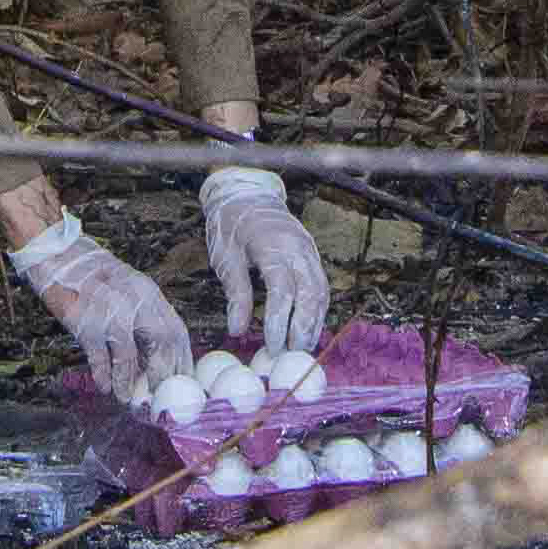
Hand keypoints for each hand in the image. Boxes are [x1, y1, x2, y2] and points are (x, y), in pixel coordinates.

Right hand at [5, 212, 194, 399]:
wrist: (56, 255)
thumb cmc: (92, 275)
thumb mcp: (127, 288)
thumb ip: (143, 314)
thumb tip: (155, 353)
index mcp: (148, 293)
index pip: (176, 331)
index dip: (182, 359)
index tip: (182, 380)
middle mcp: (134, 301)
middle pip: (161, 344)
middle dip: (162, 375)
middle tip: (158, 396)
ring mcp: (110, 312)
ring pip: (129, 357)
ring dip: (130, 383)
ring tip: (129, 400)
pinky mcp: (86, 323)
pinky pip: (100, 358)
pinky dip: (105, 376)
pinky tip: (106, 387)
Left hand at [198, 165, 330, 358]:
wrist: (247, 194)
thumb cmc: (231, 225)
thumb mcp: (226, 257)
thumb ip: (235, 293)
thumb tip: (237, 330)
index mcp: (274, 245)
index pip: (282, 289)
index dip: (279, 320)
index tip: (271, 345)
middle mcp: (298, 247)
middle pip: (310, 293)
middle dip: (302, 328)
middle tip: (290, 355)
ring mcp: (309, 250)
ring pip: (321, 292)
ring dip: (314, 322)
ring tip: (302, 348)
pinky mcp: (312, 254)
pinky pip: (321, 285)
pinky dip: (317, 310)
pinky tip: (308, 329)